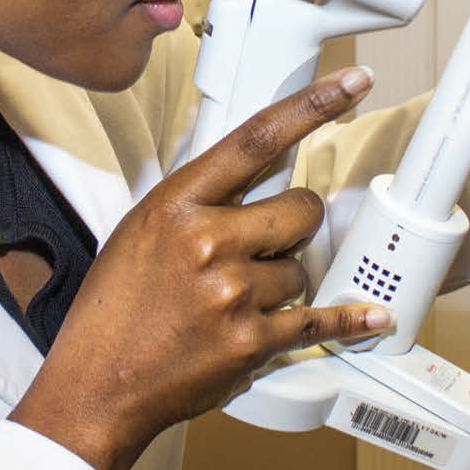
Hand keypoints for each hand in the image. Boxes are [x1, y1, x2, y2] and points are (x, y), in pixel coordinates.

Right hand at [8, 66, 392, 469]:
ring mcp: (234, 293)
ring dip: (283, 280)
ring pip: (302, 267)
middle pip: (301, 207)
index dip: (312, 105)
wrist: (96, 386)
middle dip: (296, 221)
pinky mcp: (252, 342)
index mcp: (178, 204)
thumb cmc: (115, 308)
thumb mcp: (144, 229)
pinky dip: (346, 320)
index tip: (352, 83)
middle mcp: (209, 242)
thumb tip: (259, 169)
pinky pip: (317, 319)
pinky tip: (372, 316)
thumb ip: (201, 199)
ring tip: (237, 300)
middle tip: (269, 241)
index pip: (257, 138)